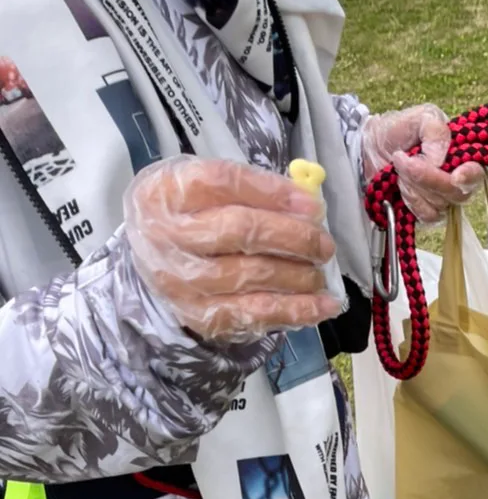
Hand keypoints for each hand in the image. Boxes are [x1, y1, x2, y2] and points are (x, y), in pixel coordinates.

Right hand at [123, 156, 342, 341]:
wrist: (153, 263)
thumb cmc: (189, 217)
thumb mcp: (204, 190)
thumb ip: (249, 190)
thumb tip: (307, 205)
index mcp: (167, 191)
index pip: (224, 183)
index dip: (272, 192)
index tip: (311, 204)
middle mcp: (169, 236)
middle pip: (240, 231)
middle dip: (292, 237)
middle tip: (324, 244)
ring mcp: (184, 281)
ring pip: (251, 275)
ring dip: (297, 275)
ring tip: (320, 272)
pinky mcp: (202, 316)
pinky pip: (256, 314)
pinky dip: (296, 310)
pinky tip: (323, 306)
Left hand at [362, 103, 482, 223]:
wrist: (369, 150)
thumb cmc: (397, 131)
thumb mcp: (420, 117)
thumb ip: (435, 131)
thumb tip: (439, 160)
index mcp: (462, 154)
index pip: (477, 172)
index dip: (469, 176)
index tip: (455, 176)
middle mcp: (458, 179)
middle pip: (457, 192)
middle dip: (427, 178)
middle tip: (403, 160)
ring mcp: (444, 199)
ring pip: (439, 204)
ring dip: (413, 186)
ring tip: (399, 168)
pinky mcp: (429, 213)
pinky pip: (427, 215)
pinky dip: (410, 200)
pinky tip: (400, 186)